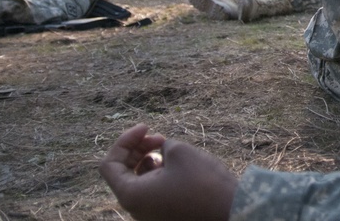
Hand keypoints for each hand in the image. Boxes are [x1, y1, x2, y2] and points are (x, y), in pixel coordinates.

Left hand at [99, 124, 236, 220]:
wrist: (230, 211)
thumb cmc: (203, 182)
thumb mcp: (179, 151)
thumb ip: (161, 145)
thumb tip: (161, 150)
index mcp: (131, 194)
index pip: (109, 164)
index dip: (124, 141)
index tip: (147, 127)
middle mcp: (135, 208)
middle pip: (123, 172)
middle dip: (137, 149)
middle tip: (159, 136)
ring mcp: (150, 213)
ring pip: (138, 181)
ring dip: (148, 159)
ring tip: (169, 149)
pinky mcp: (165, 214)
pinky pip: (152, 190)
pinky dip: (159, 173)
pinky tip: (177, 164)